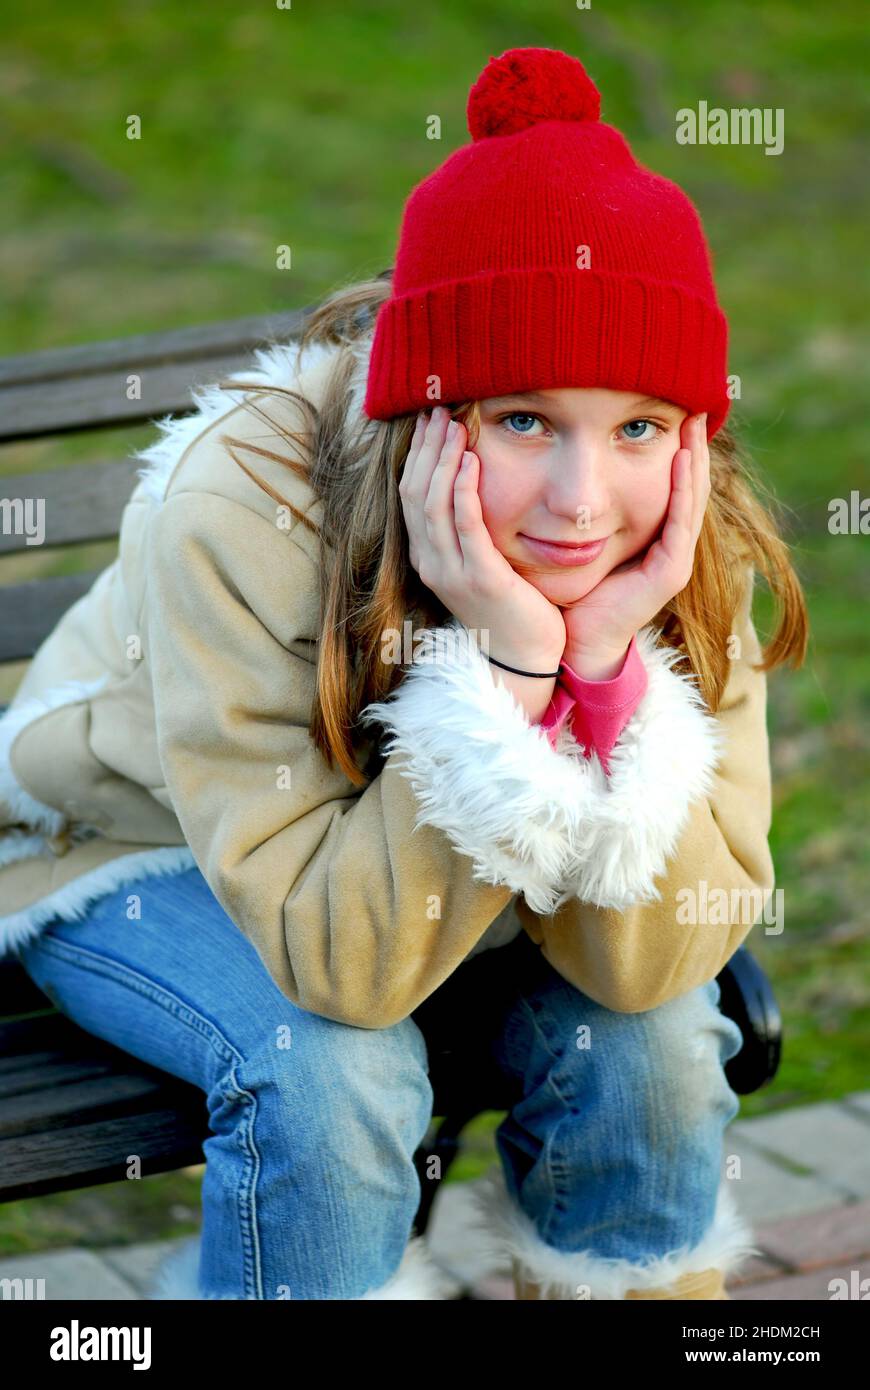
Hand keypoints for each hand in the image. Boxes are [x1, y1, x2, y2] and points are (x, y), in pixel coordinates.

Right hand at [400, 405, 565, 669]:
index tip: (431, 421)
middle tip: (438, 410)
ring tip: (454, 426)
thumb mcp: (481, 563)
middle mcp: (431, 563)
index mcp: (428, 557)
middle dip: (426, 448)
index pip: (410, 495)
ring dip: (442, 460)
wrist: (524, 656)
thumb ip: (470, 528)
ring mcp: (452, 572)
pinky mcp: (480, 578)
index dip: (418, 455)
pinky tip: (471, 463)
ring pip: (432, 505)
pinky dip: (463, 492)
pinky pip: (465, 528)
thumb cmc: (510, 606)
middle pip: (414, 493)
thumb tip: (472, 483)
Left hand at [561, 413, 710, 674]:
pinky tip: (681, 459)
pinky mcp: (670, 572)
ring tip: (694, 423)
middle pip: (690, 485)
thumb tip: (573, 465)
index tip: (674, 411)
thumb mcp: (581, 536)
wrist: (574, 639)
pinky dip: (682, 489)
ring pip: (692, 499)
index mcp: (655, 537)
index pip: (673, 484)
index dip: (677, 449)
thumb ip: (587, 507)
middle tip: (694, 405)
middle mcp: (671, 546)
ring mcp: (675, 559)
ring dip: (694, 459)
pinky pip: (680, 522)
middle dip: (693, 446)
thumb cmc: (573, 590)